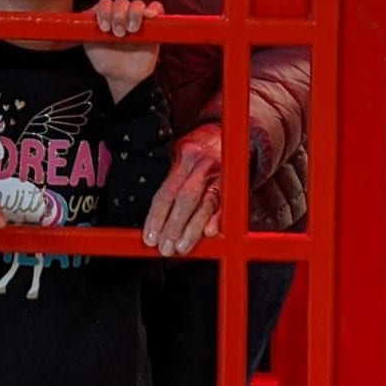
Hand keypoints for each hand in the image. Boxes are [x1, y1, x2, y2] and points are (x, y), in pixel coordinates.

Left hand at [84, 0, 163, 100]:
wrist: (125, 77)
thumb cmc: (107, 62)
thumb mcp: (91, 48)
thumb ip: (86, 32)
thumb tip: (86, 16)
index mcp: (104, 16)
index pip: (104, 4)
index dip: (104, 12)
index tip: (104, 28)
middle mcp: (120, 14)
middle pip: (120, 2)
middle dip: (118, 15)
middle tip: (119, 34)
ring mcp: (137, 17)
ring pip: (137, 3)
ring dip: (134, 13)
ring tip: (132, 30)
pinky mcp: (153, 24)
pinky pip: (156, 8)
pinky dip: (154, 9)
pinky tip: (150, 16)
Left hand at [143, 120, 221, 256]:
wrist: (230, 138)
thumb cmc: (201, 155)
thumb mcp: (182, 162)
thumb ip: (173, 188)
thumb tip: (157, 224)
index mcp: (183, 158)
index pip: (165, 192)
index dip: (156, 217)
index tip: (150, 238)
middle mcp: (201, 165)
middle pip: (184, 198)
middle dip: (173, 226)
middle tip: (165, 247)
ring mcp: (220, 174)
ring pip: (205, 204)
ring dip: (192, 229)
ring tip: (182, 247)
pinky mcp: (235, 184)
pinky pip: (225, 205)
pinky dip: (217, 220)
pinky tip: (209, 233)